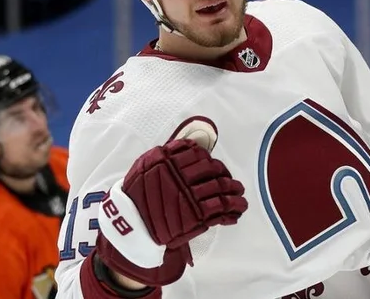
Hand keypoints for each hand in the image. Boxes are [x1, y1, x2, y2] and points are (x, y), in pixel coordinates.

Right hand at [96, 122, 246, 285]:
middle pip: (213, 169)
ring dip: (234, 189)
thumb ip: (165, 153)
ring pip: (221, 187)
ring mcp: (191, 196)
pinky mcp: (197, 216)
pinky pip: (222, 207)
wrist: (130, 226)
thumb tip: (190, 144)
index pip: (198, 154)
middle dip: (224, 173)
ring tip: (239, 192)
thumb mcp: (144, 166)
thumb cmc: (136, 196)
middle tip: (228, 178)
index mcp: (170, 162)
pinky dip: (233, 207)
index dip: (209, 159)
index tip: (212, 164)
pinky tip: (238, 208)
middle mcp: (182, 176)